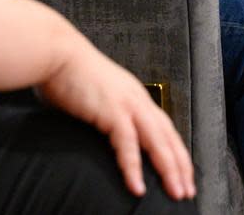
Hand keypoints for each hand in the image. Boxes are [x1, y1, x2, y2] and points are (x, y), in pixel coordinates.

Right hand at [38, 37, 195, 200]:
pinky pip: (128, 144)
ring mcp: (127, 104)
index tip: (181, 170)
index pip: (163, 126)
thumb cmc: (67, 71)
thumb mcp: (94, 94)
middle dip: (181, 165)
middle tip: (187, 189)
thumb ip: (102, 113)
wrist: (56, 51)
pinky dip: (134, 167)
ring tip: (176, 191)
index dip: (175, 150)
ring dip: (169, 169)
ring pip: (158, 142)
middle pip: (168, 136)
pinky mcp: (112, 110)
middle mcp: (136, 98)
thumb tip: (97, 130)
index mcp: (133, 94)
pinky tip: (137, 186)